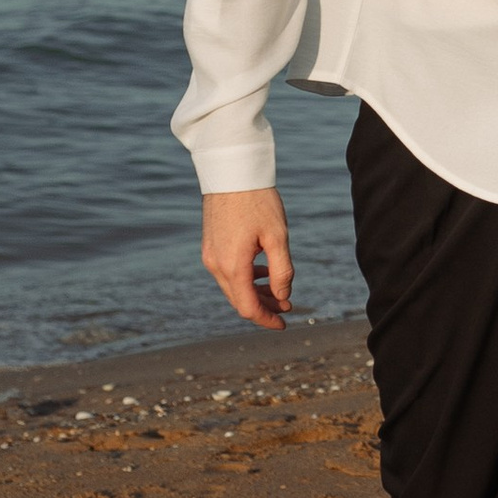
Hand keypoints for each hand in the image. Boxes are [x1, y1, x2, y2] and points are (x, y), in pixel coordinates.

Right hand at [202, 186, 293, 327]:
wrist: (231, 173)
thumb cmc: (258, 201)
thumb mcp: (278, 236)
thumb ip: (282, 270)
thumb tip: (283, 296)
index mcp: (233, 266)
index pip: (248, 307)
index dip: (266, 320)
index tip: (284, 324)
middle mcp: (216, 265)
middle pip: (239, 300)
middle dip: (263, 307)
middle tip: (288, 307)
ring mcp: (210, 255)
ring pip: (232, 287)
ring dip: (255, 293)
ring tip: (279, 291)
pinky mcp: (210, 246)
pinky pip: (227, 272)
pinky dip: (245, 278)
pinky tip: (262, 271)